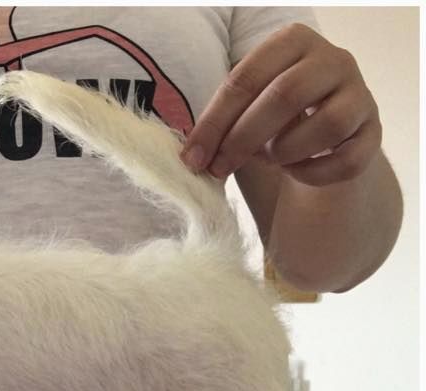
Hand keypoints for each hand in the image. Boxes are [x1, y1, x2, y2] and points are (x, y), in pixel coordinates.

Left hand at [181, 23, 380, 186]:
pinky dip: (313, 173)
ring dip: (285, 152)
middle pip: (285, 96)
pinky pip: (346, 160)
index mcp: (292, 41)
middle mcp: (333, 59)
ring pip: (326, 125)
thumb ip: (221, 122)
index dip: (214, 122)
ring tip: (270, 158)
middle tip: (218, 168)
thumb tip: (192, 158)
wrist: (319, 136)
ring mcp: (360, 94)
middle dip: (242, 139)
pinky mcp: (373, 132)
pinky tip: (295, 171)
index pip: (245, 78)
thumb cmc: (271, 116)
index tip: (192, 158)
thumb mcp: (245, 106)